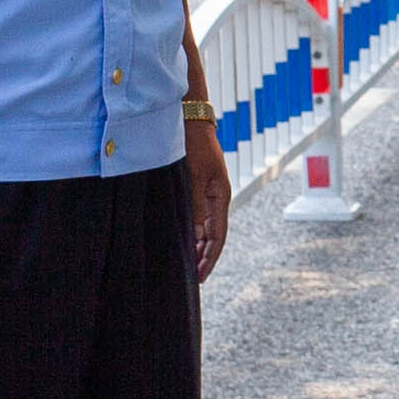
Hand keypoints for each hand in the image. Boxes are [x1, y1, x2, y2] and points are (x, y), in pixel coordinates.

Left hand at [182, 125, 231, 281]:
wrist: (189, 119)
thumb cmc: (193, 144)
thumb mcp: (193, 175)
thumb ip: (193, 204)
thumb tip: (194, 234)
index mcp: (220, 197)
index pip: (217, 236)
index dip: (209, 258)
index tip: (200, 276)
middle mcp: (214, 199)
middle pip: (211, 236)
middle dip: (202, 257)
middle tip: (190, 279)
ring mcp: (206, 194)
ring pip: (202, 228)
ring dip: (194, 246)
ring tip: (183, 265)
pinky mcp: (195, 188)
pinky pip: (194, 217)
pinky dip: (188, 231)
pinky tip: (179, 240)